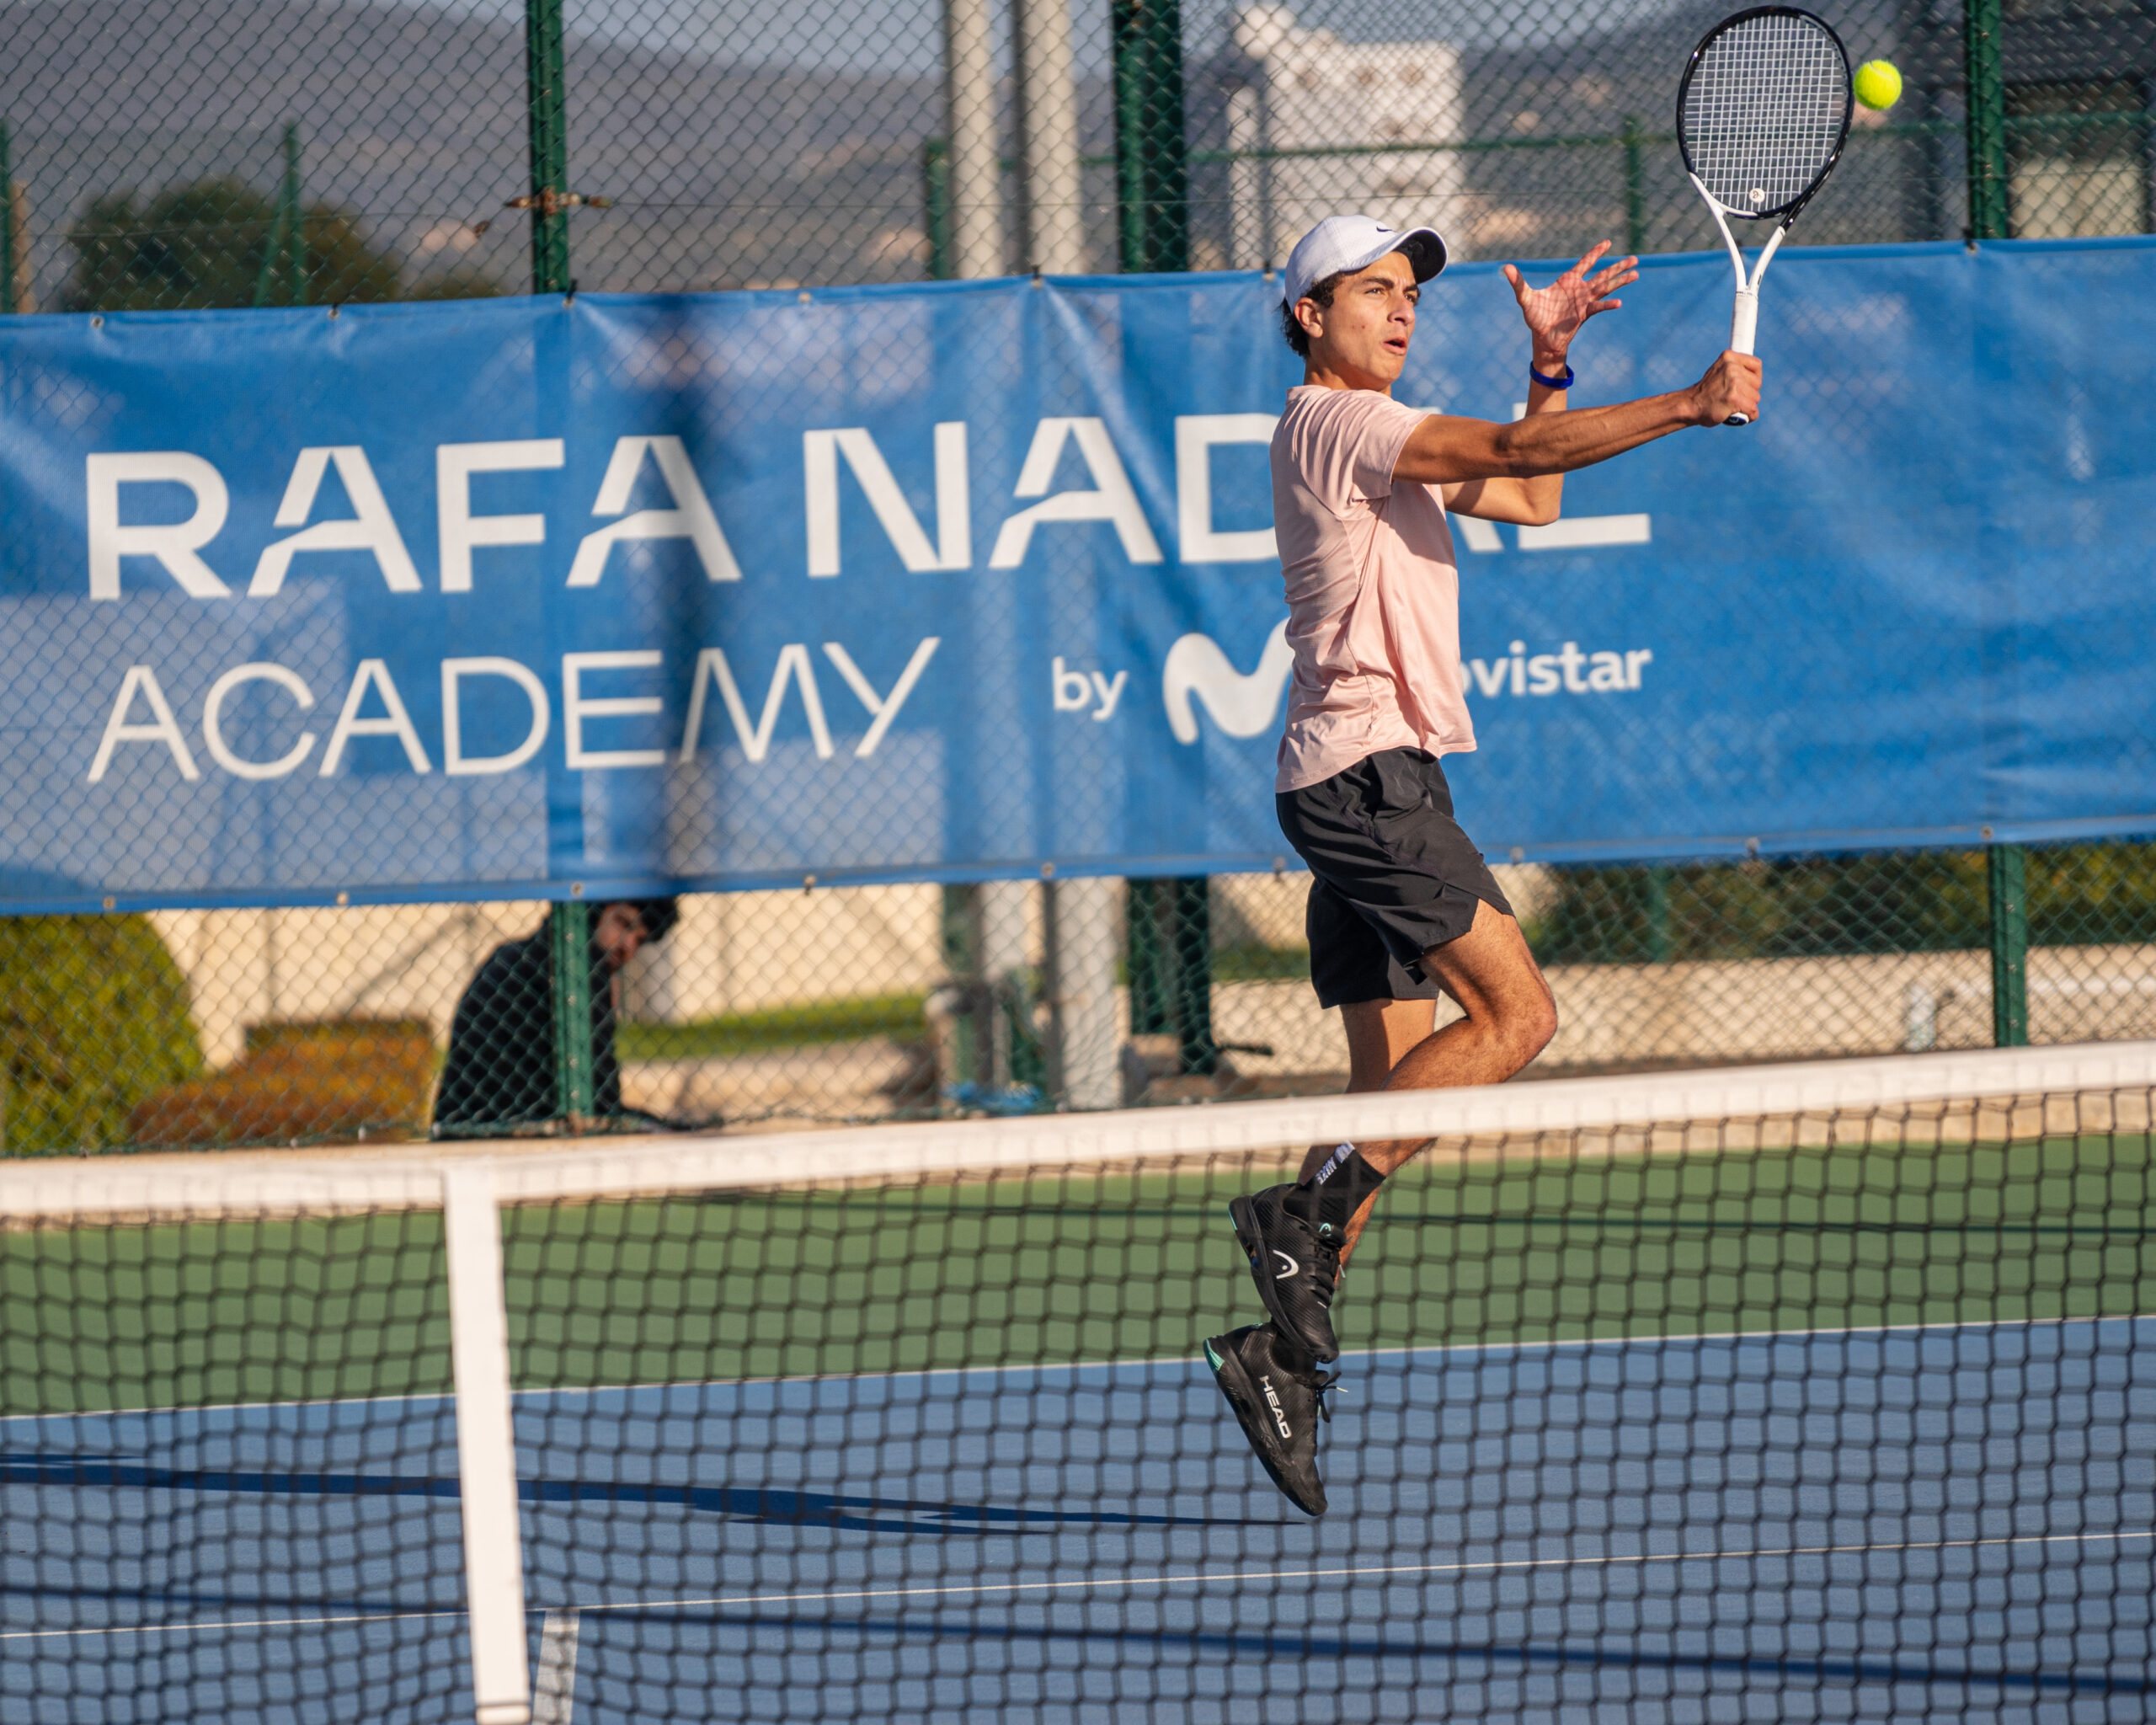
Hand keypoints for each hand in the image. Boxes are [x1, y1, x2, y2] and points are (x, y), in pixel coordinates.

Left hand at [1503, 241, 1637, 369]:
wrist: (1542, 337)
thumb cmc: (1535, 317)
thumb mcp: (1525, 298)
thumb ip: (1518, 282)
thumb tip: (1505, 268)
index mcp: (1568, 281)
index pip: (1585, 263)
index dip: (1596, 253)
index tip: (1608, 242)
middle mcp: (1580, 289)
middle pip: (1603, 274)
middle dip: (1618, 266)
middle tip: (1636, 258)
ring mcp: (1584, 302)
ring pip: (1606, 288)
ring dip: (1620, 281)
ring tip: (1637, 274)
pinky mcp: (1585, 314)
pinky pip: (1599, 308)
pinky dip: (1608, 305)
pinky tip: (1618, 303)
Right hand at [1689, 351, 1762, 424]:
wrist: (1688, 406)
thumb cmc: (1706, 393)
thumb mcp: (1720, 372)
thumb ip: (1735, 370)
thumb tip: (1755, 377)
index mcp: (1729, 356)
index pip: (1756, 365)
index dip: (1753, 378)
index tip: (1744, 386)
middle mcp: (1731, 367)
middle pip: (1757, 383)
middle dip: (1749, 393)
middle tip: (1733, 398)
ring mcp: (1733, 382)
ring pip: (1755, 398)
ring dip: (1747, 405)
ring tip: (1731, 407)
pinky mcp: (1734, 398)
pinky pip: (1753, 410)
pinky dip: (1748, 416)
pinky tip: (1738, 416)